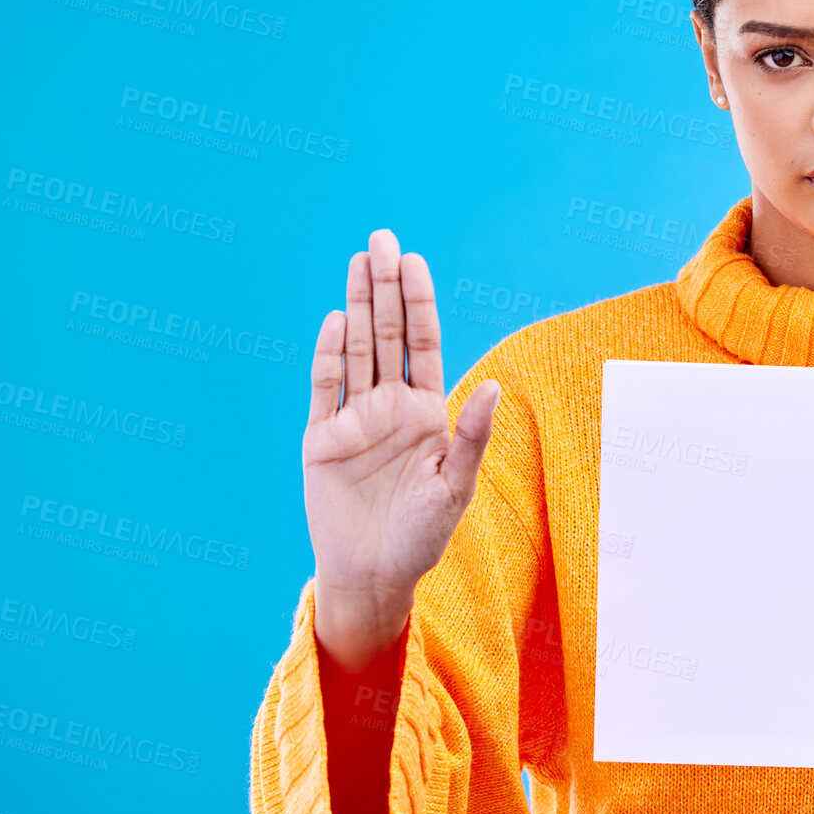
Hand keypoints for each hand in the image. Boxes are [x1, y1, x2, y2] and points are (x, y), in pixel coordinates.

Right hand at [303, 229, 501, 670]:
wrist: (373, 574)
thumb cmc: (422, 535)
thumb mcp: (455, 485)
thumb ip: (471, 435)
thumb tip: (492, 385)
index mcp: (424, 410)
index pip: (422, 343)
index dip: (418, 301)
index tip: (414, 260)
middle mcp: (388, 406)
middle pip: (386, 334)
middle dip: (384, 286)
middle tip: (380, 238)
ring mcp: (353, 418)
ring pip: (355, 350)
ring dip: (357, 306)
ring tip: (358, 261)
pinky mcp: (321, 438)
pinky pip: (324, 389)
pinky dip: (327, 356)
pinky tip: (335, 320)